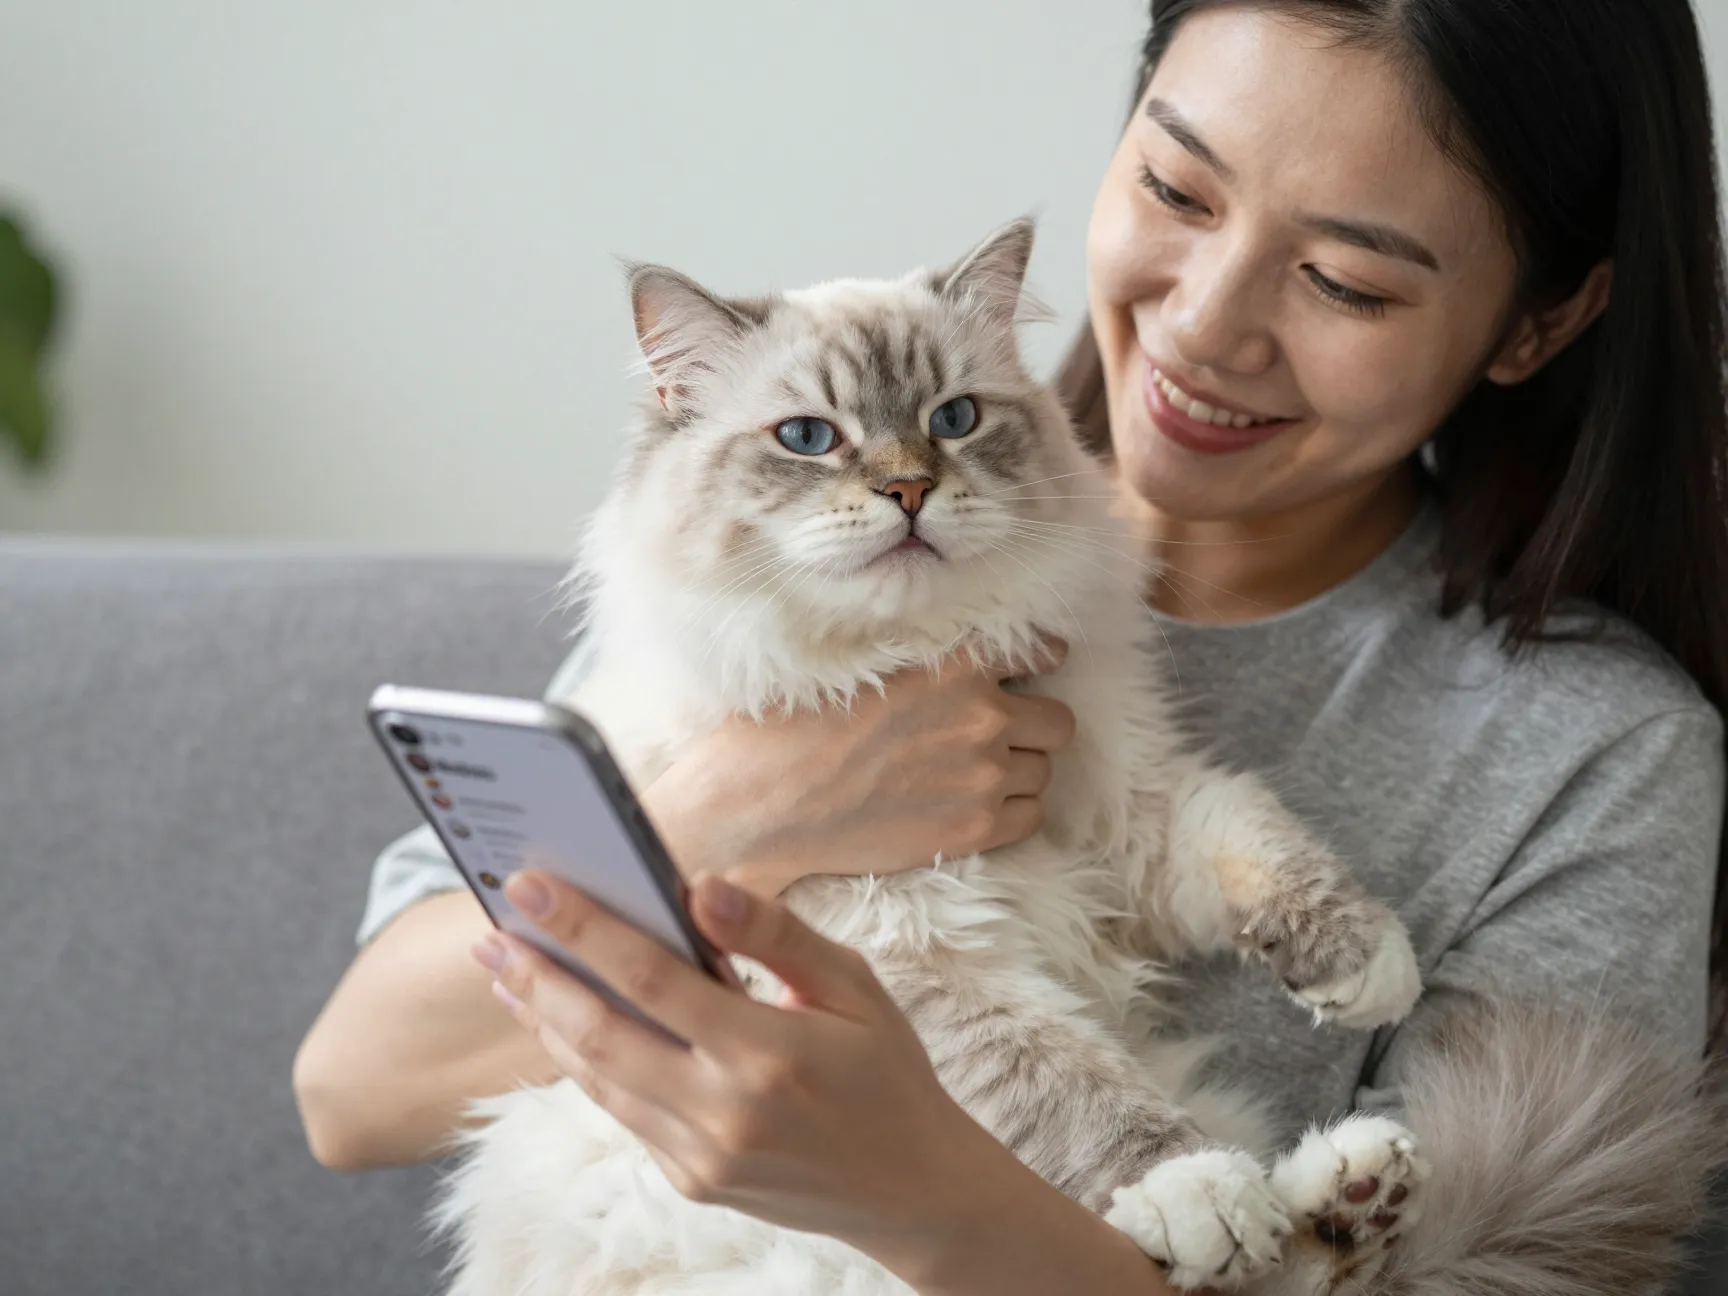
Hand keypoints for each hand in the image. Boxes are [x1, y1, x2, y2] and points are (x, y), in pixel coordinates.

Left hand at [475, 870, 1182, 1295]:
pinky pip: (622, 1112)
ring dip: (548, 1022)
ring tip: (512, 973)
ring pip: (599, 1079)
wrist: (913, 1192)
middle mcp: (726, 1111)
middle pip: (600, 1035)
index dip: (584, 928)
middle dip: (537, 978)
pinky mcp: (691, 1181)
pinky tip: (567, 1025)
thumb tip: (701, 884)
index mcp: (769, 1052)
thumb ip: (774, 934)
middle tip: (491, 932)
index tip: (532, 886)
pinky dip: (587, 1063)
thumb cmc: (887, 1073)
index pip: (652, 978)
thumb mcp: (853, 988)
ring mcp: (702, 1155)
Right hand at [641, 642, 1075, 894]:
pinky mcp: (974, 830)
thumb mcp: (861, 661)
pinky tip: (969, 808)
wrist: (764, 803)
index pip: (1041, 654)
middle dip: (1031, 727)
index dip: (1039, 666)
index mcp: (957, 663)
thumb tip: (961, 657)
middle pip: (1056, 722)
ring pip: (1043, 772)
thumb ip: (927, 658)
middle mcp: (983, 716)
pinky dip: (1010, 814)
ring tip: (970, 776)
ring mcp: (984, 776)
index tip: (1030, 675)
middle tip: (994, 736)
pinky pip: (1031, 818)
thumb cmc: (794, 727)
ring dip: (1017, 772)